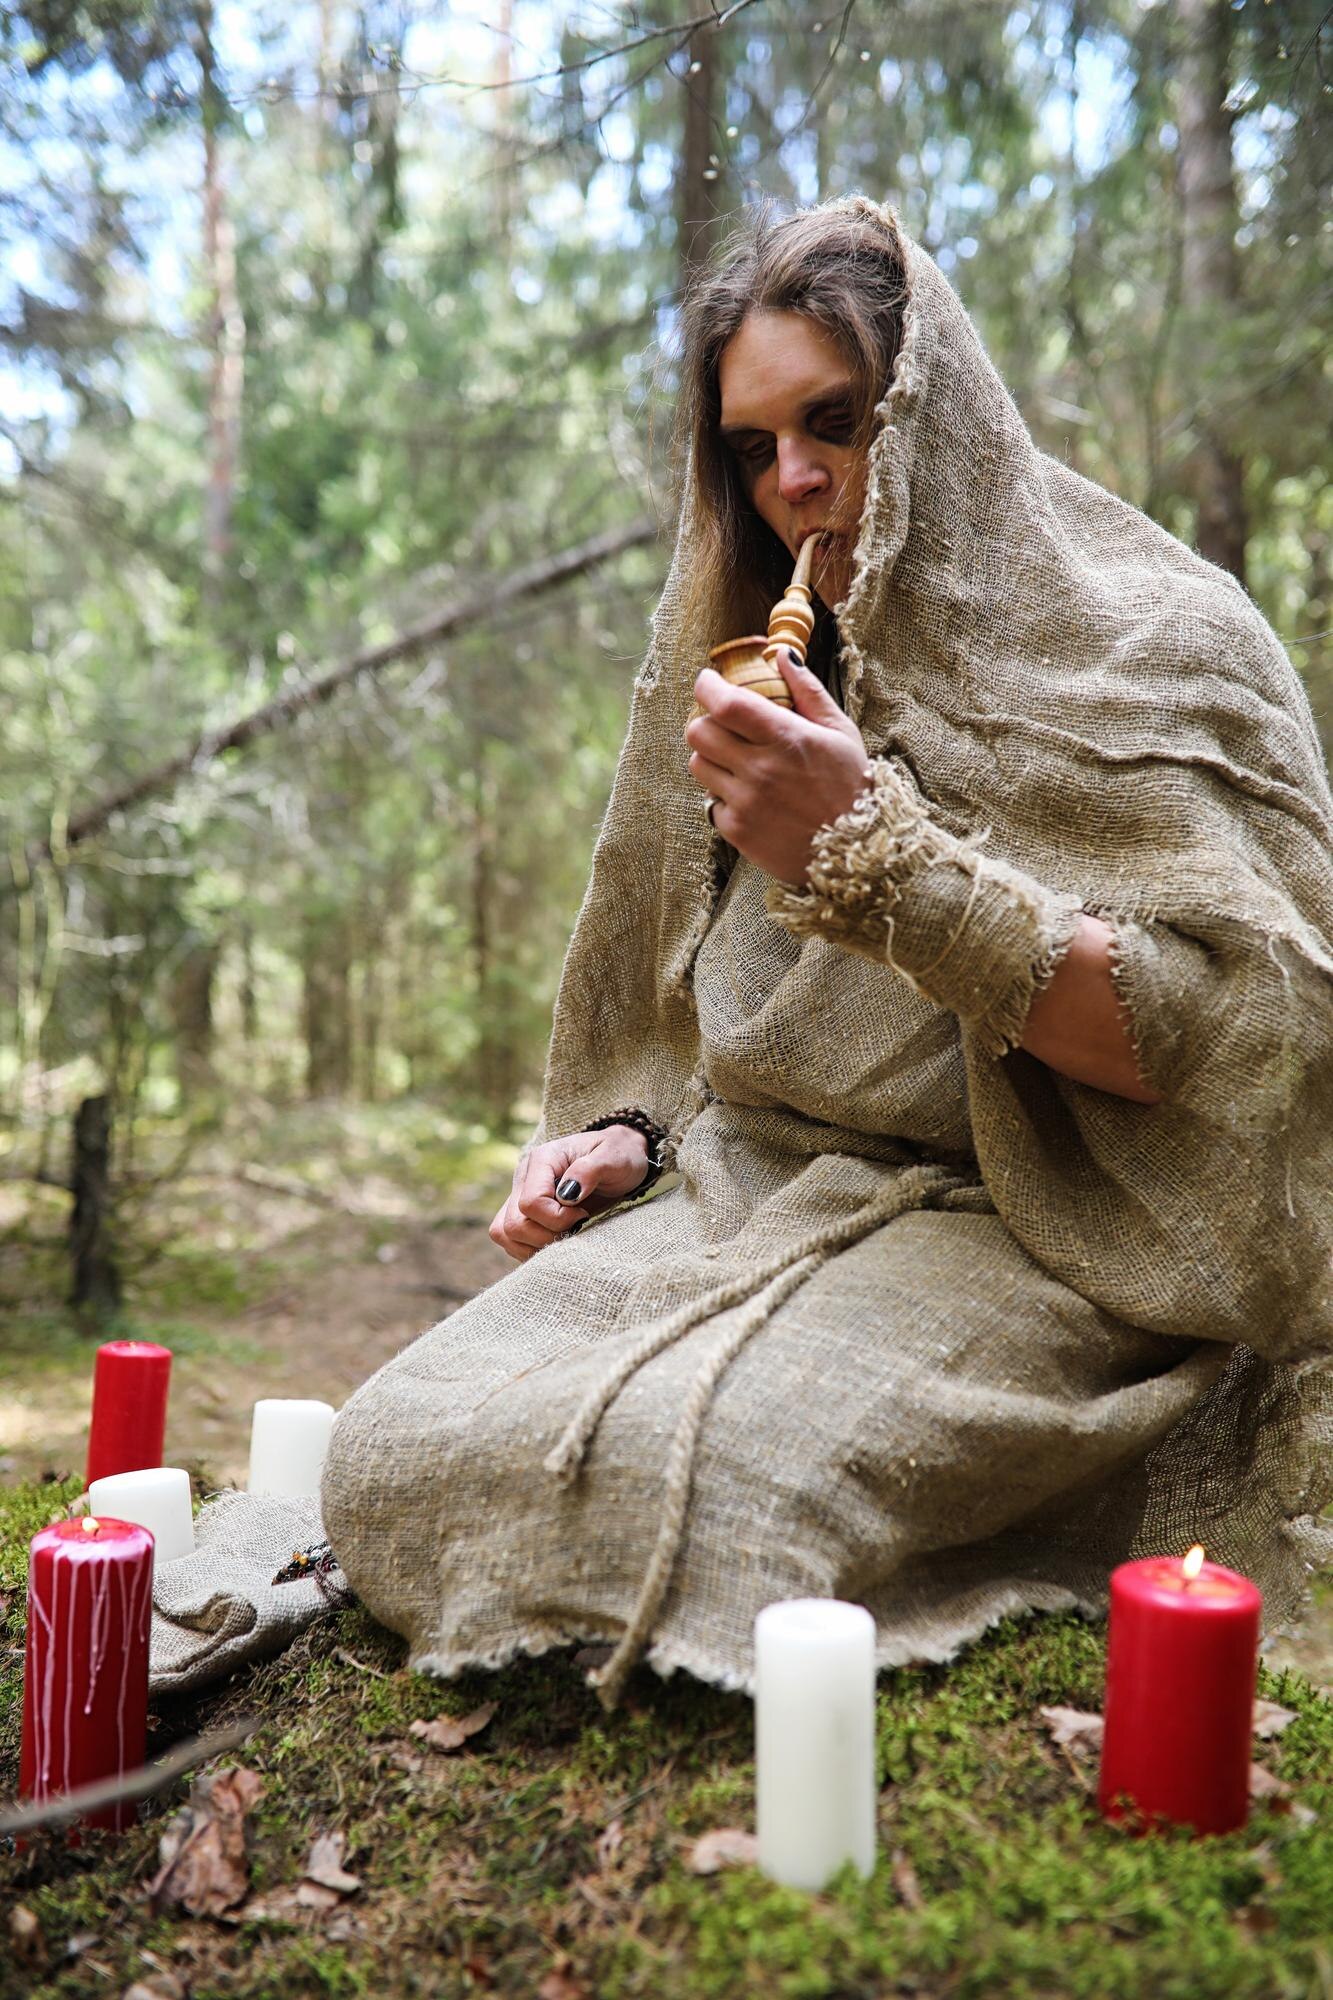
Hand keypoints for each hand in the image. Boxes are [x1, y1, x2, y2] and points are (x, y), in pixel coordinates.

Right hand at [489, 1125, 650, 1261]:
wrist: (621, 1159)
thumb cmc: (619, 1156)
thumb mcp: (614, 1157)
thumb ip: (591, 1170)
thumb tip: (567, 1195)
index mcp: (542, 1159)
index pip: (531, 1203)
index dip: (558, 1218)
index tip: (583, 1214)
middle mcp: (524, 1177)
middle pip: (513, 1223)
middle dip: (547, 1235)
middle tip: (576, 1228)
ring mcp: (519, 1195)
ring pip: (505, 1234)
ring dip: (535, 1245)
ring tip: (566, 1236)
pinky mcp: (522, 1213)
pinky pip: (511, 1241)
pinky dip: (531, 1249)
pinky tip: (558, 1242)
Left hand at [685, 648, 871, 884]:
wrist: (855, 852)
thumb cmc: (851, 786)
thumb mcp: (840, 732)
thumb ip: (808, 691)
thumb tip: (781, 654)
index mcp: (786, 738)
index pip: (724, 703)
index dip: (707, 687)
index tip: (709, 683)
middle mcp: (760, 769)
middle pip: (698, 732)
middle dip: (706, 721)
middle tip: (724, 725)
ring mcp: (746, 802)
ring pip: (698, 765)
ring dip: (712, 758)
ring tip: (738, 763)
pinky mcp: (738, 831)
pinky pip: (710, 803)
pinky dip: (723, 797)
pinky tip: (750, 798)